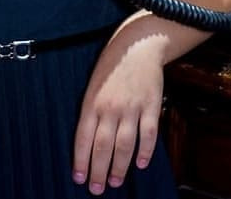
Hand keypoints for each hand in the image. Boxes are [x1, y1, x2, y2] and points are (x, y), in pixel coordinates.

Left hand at [72, 28, 167, 194]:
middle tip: (97, 189)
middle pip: (103, 146)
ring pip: (124, 144)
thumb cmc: (112, 66)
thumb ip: (91, 111)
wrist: (138, 45)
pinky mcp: (151, 105)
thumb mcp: (93, 85)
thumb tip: (87, 143)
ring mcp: (132, 107)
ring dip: (119, 167)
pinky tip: (140, 163)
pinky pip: (148, 133)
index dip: (81, 161)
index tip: (79, 178)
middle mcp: (111, 107)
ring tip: (115, 182)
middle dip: (99, 171)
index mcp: (92, 101)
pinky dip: (145, 151)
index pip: (83, 138)